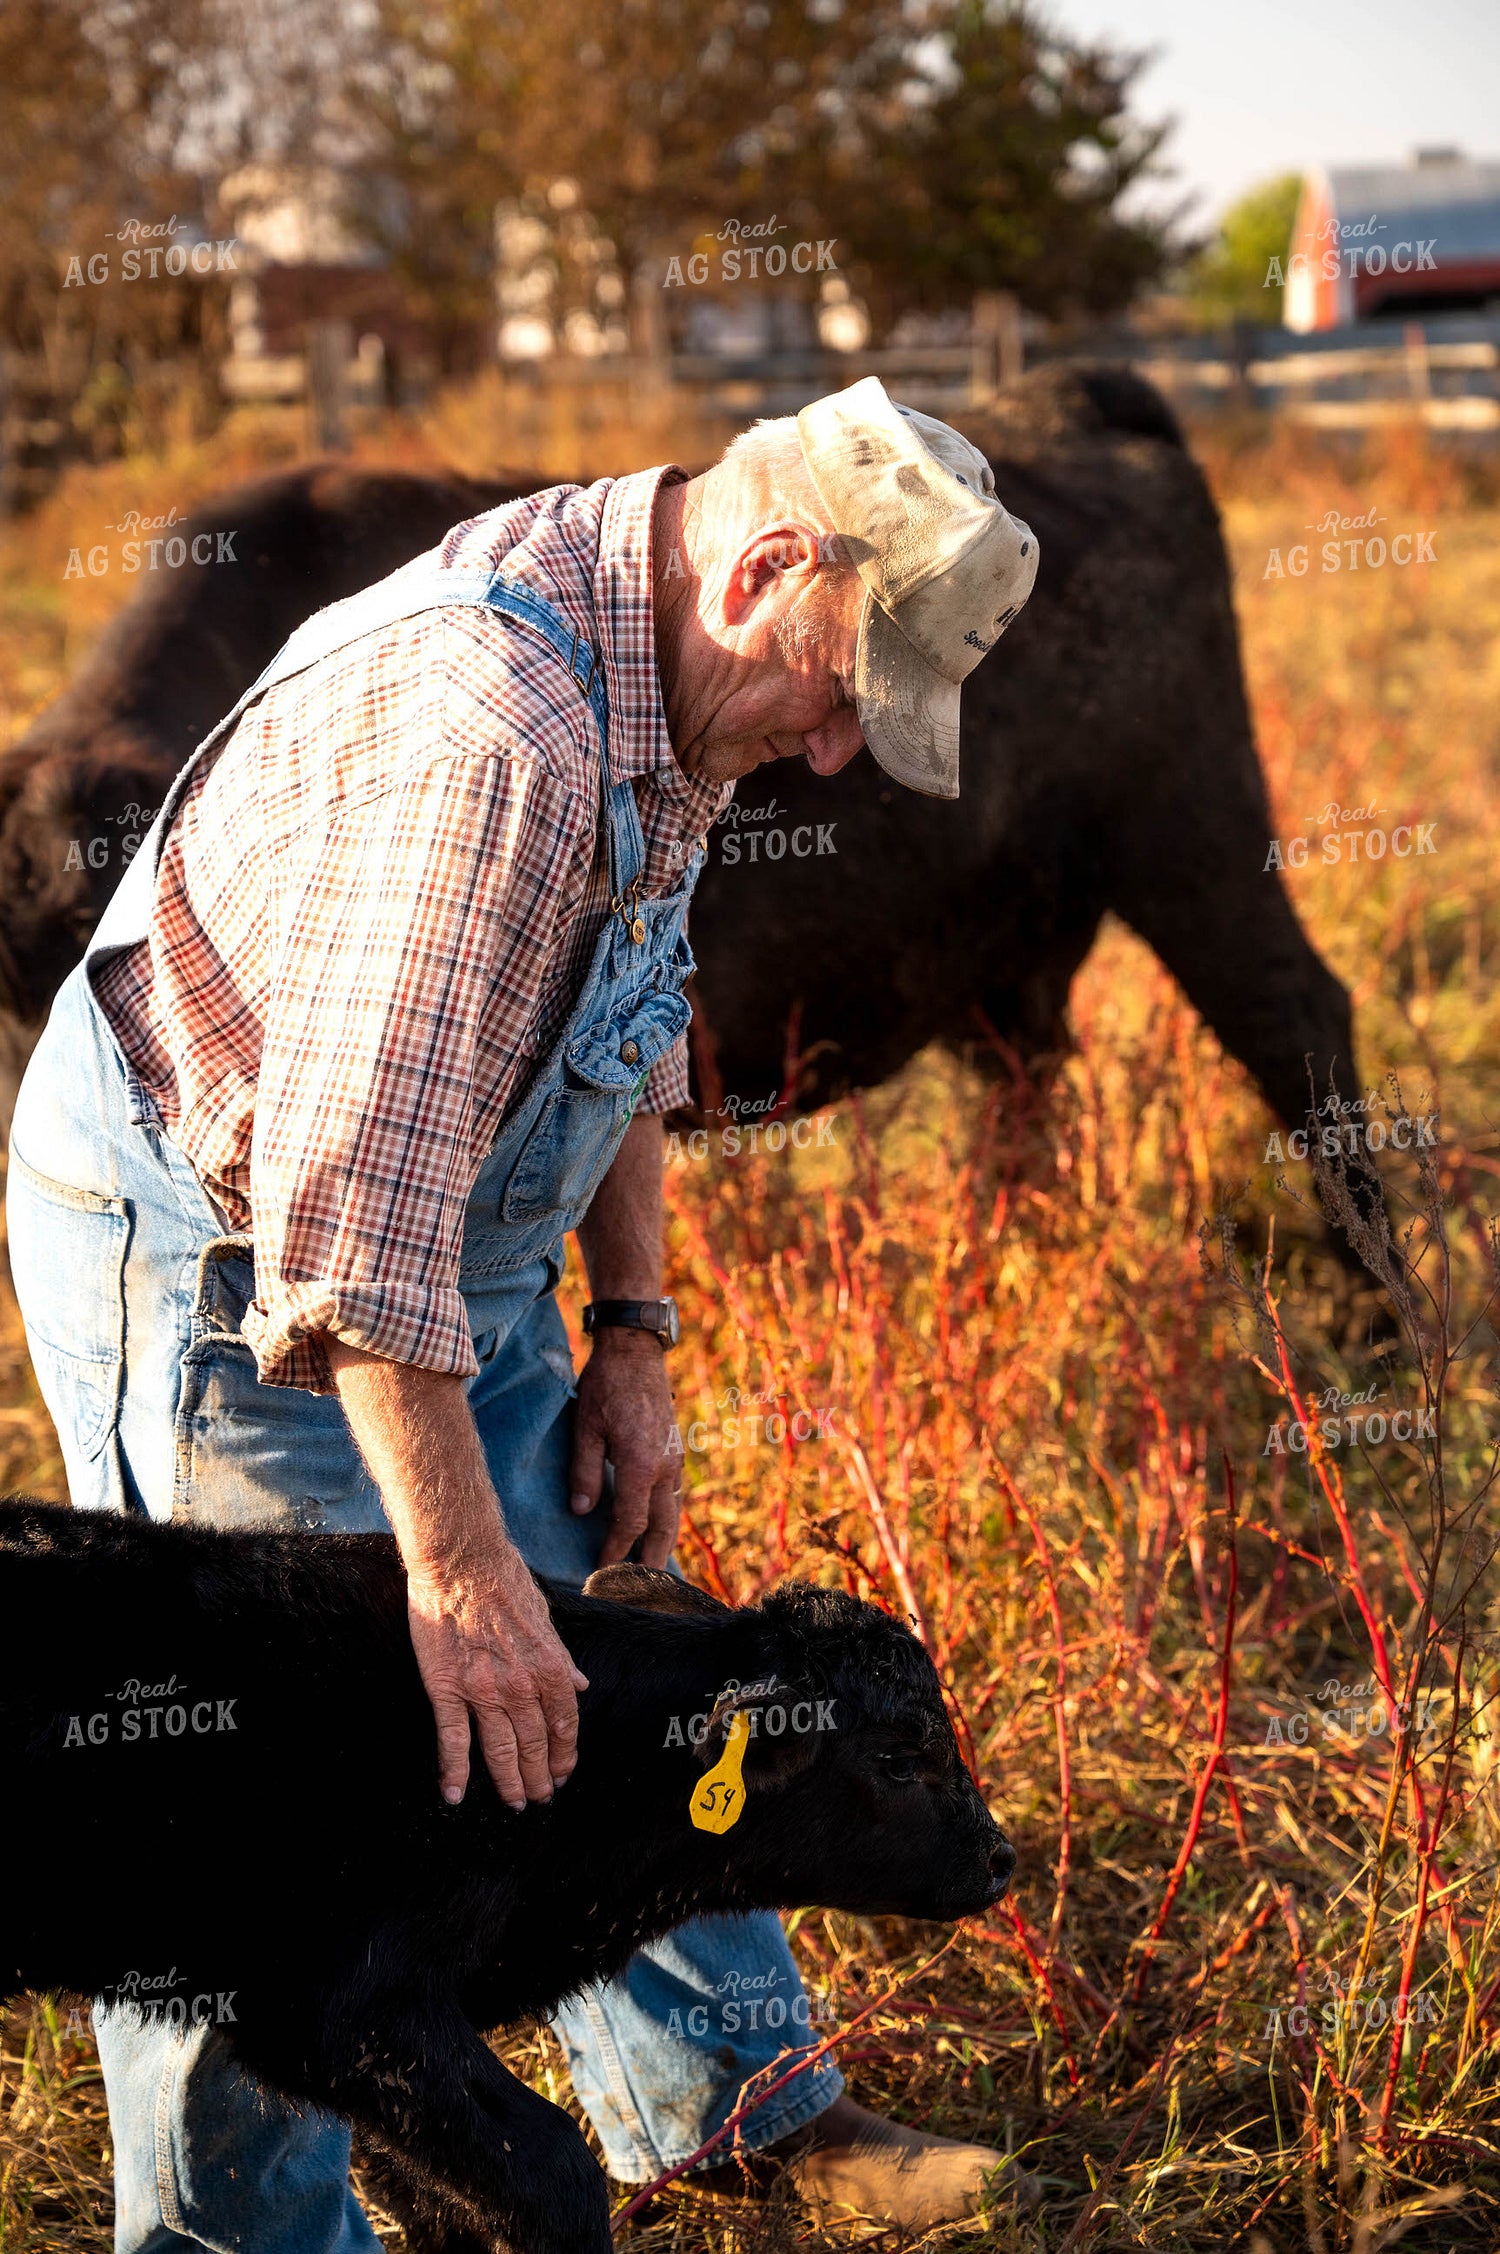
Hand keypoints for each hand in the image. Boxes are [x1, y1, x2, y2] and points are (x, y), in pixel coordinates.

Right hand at [406, 1539, 588, 1811]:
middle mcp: (522, 1685)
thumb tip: (580, 1684)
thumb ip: (561, 1658)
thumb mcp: (546, 1617)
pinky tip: (455, 1794)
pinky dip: (454, 1771)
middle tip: (539, 1798)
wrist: (462, 1560)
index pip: (564, 1724)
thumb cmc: (505, 1580)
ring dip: (508, 1782)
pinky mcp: (447, 1687)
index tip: (562, 1772)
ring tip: (513, 1803)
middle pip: (534, 1744)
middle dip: (539, 1777)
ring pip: (500, 1750)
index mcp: (550, 1667)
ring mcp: (483, 1689)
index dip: (564, 1754)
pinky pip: (453, 1738)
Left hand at [569, 1330, 682, 1567]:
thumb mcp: (585, 1427)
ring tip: (649, 1565)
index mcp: (641, 1464)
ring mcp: (675, 1459)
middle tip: (639, 1587)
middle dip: (651, 1560)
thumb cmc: (606, 1385)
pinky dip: (665, 1517)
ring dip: (662, 1541)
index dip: (615, 1549)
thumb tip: (580, 1512)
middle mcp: (665, 1467)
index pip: (630, 1522)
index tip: (600, 1568)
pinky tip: (653, 1525)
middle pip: (662, 1527)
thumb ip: (584, 1473)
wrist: (637, 1351)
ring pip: (673, 1512)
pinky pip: (673, 1495)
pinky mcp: (676, 1451)